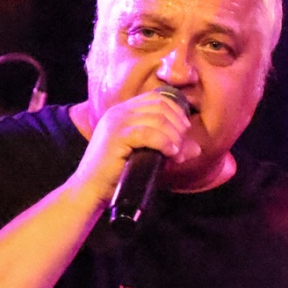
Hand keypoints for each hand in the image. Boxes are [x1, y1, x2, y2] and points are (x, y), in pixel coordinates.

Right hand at [70, 90, 197, 207]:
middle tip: (181, 146)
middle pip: (161, 106)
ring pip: (158, 119)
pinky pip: (149, 133)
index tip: (184, 131)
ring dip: (174, 137)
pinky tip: (170, 154)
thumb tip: (197, 149)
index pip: (157, 98)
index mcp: (123, 111)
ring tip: (176, 154)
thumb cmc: (119, 174)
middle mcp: (119, 112)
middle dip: (178, 126)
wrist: (91, 189)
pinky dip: (165, 142)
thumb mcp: (149, 156)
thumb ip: (170, 148)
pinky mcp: (116, 137)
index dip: (176, 112)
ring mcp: (116, 122)